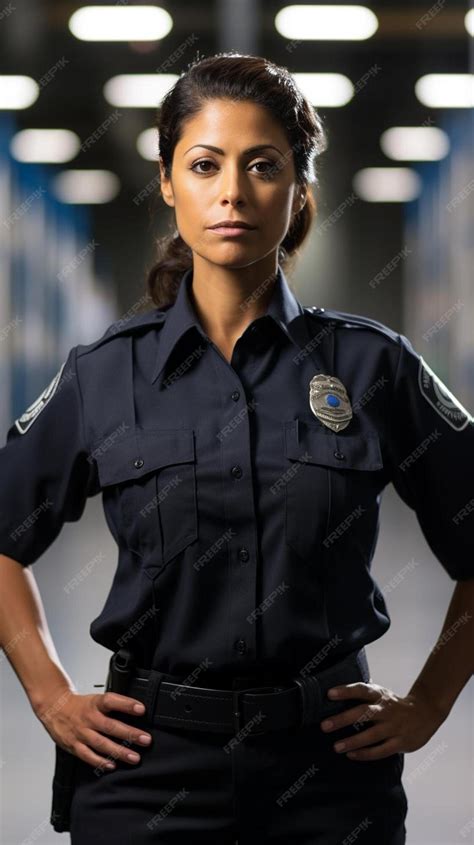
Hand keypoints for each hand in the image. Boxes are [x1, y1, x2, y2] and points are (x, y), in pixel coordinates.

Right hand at [34, 688, 152, 771]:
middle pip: (110, 726)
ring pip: (101, 744)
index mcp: (94, 703)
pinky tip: (112, 765)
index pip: (111, 701)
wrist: (54, 708)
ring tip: (134, 757)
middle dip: (130, 734)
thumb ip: (112, 706)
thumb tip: (136, 712)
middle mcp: (88, 718)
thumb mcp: (95, 699)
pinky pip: (87, 755)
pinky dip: (100, 762)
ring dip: (119, 752)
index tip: (141, 709)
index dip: (126, 705)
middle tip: (146, 740)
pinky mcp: (73, 745)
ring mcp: (81, 733)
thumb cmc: (79, 705)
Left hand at [319, 681, 446, 760]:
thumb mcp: (382, 694)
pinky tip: (352, 755)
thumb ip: (363, 695)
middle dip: (343, 719)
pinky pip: (381, 750)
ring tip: (336, 747)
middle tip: (324, 726)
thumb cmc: (394, 704)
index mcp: (380, 695)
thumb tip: (335, 694)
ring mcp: (394, 727)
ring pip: (371, 735)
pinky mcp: (401, 742)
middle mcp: (386, 710)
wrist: (426, 712)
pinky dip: (366, 754)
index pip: (361, 690)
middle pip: (363, 713)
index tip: (329, 694)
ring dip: (353, 741)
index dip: (346, 691)